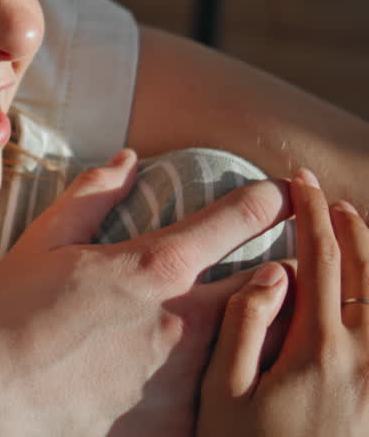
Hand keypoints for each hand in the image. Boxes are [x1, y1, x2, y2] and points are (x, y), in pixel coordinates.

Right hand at [0, 149, 291, 436]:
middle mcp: (185, 322)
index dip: (270, 201)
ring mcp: (187, 379)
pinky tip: (202, 379)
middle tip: (279, 264)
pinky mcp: (177, 423)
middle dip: (283, 270)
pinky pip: (220, 399)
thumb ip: (92, 195)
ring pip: (256, 346)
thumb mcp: (43, 242)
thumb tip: (128, 160)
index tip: (281, 195)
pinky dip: (221, 384)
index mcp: (155, 268)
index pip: (239, 220)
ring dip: (257, 328)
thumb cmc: (6, 315)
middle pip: (272, 286)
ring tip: (248, 324)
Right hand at [198, 170, 368, 436]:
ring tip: (355, 231)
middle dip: (350, 227)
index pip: (320, 260)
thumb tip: (269, 275)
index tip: (298, 182)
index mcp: (319, 349)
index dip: (310, 214)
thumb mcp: (223, 397)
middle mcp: (365, 360)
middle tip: (329, 198)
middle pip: (368, 273)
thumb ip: (244, 329)